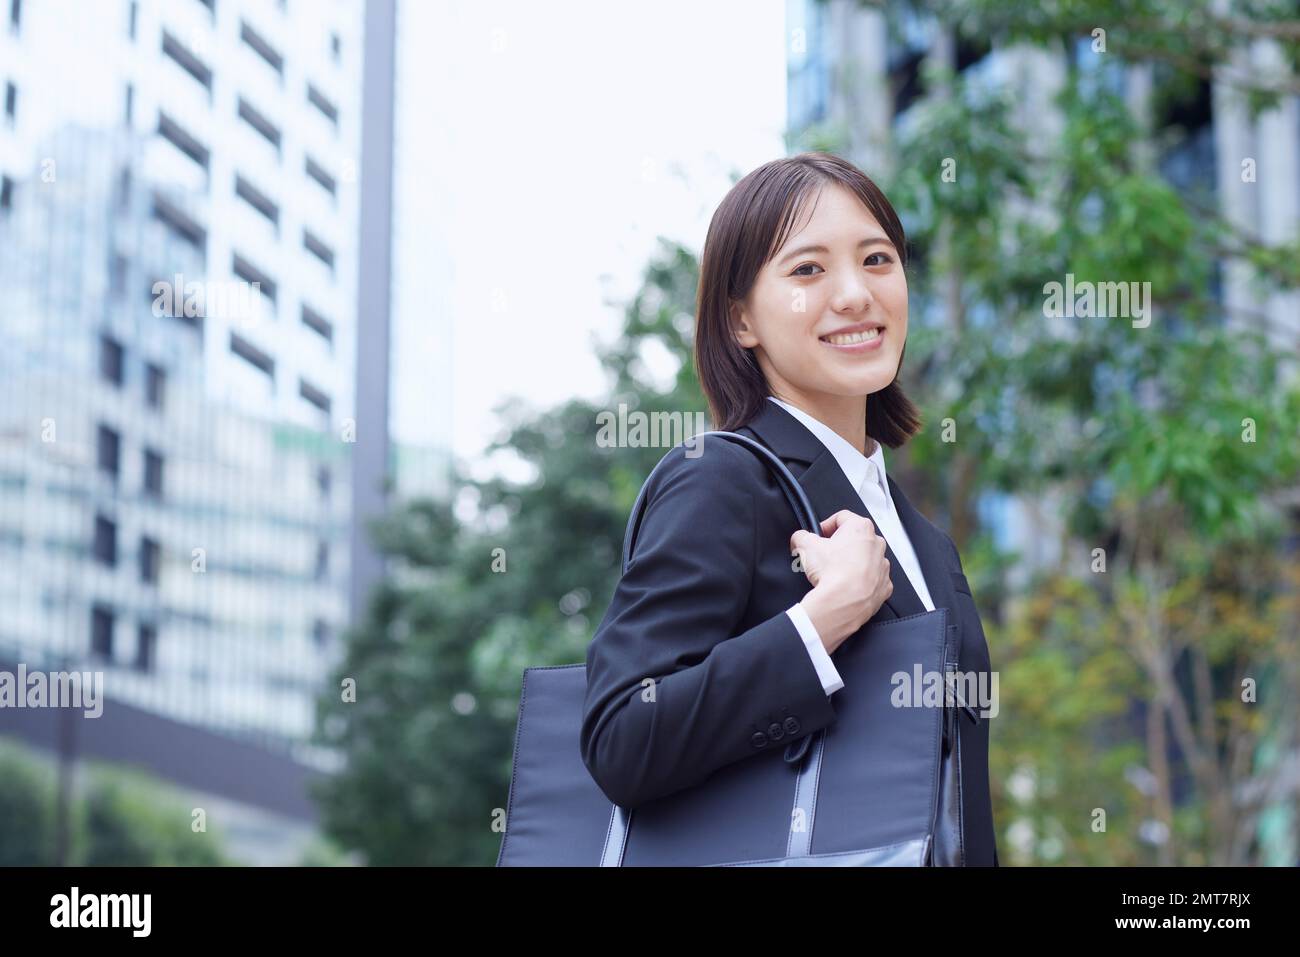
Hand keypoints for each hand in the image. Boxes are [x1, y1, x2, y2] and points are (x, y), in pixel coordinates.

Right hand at [790, 510, 892, 652]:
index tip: (817, 537)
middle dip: (838, 545)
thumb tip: (799, 538)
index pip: (840, 517)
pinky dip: (860, 581)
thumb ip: (801, 536)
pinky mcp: (884, 586)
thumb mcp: (805, 546)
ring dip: (851, 563)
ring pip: (865, 559)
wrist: (843, 603)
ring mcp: (882, 566)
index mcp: (861, 528)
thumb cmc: (832, 572)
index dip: (825, 526)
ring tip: (835, 573)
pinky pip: (871, 579)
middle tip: (824, 556)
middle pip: (854, 538)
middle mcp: (877, 544)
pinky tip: (847, 586)